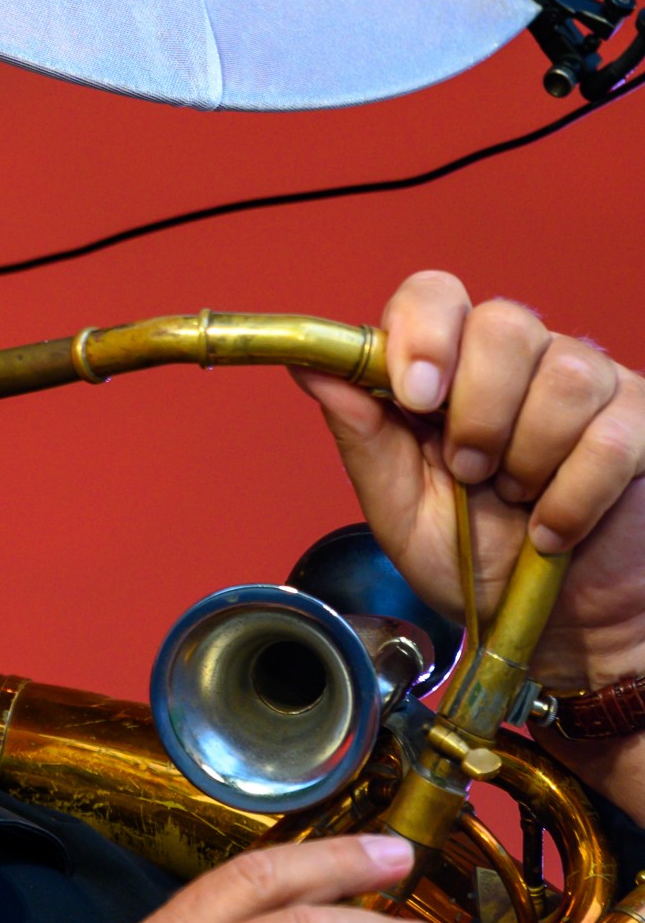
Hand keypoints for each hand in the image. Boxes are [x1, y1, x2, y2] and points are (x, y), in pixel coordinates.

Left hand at [293, 270, 644, 688]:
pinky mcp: (640, 425)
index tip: (416, 396)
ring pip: (565, 375)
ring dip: (529, 457)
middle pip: (504, 323)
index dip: (423, 332)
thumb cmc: (477, 564)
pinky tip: (555, 528)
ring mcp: (588, 387)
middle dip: (479, 410)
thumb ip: (362, 438)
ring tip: (516, 501)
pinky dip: (574, 497)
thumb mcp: (399, 512)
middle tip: (470, 472)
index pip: (434, 295)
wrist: (556, 627)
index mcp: (451, 369)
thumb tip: (310, 365)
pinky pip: (612, 437)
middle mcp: (521, 361)